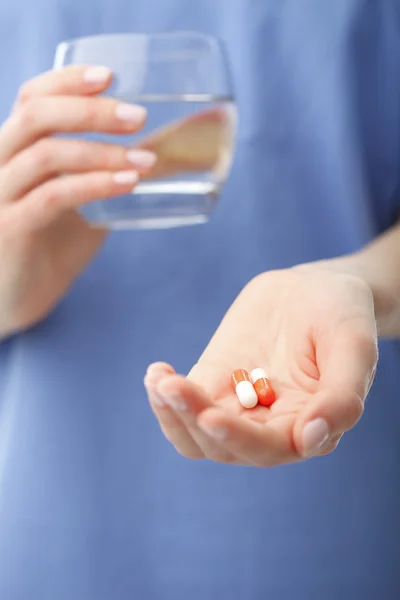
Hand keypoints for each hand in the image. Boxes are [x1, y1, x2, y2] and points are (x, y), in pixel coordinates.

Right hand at [0, 65, 151, 335]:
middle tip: (137, 116)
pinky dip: (94, 185)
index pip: (31, 98)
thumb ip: (100, 177)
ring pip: (45, 154)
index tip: (110, 76)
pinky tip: (128, 183)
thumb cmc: (49, 247)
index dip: (66, 81)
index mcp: (14, 151)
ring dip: (101, 152)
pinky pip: (52, 196)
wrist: (15, 299)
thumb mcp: (78, 203)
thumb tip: (156, 157)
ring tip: (145, 159)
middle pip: (35, 116)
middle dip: (90, 110)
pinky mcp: (8, 227)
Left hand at [144, 265, 377, 465]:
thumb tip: (311, 440)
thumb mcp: (353, 346)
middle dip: (195, 420)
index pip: (270, 448)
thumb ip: (342, 396)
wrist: (313, 287)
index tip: (210, 416)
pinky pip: (185, 403)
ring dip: (174, 414)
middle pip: (225, 446)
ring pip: (197, 434)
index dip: (239, 438)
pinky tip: (156, 373)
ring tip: (160, 380)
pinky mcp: (215, 383)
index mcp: (310, 427)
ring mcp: (239, 406)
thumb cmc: (342, 313)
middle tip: (172, 386)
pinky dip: (165, 396)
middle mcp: (271, 426)